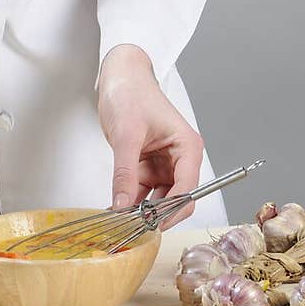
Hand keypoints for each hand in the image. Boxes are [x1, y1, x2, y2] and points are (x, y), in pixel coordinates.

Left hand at [96, 44, 203, 227]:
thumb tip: (123, 205)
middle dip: (156, 215)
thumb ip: (125, 172)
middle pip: (176, 199)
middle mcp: (180, 158)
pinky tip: (117, 210)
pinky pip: (143, 192)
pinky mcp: (148, 166)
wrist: (119, 77)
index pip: (187, 189)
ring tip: (121, 224)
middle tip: (132, 228)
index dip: (172, 211)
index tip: (151, 225)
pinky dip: (131, 202)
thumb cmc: (131, 92)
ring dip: (142, 212)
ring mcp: (164, 164)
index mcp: (187, 147)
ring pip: (158, 200)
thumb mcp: (127, 134)